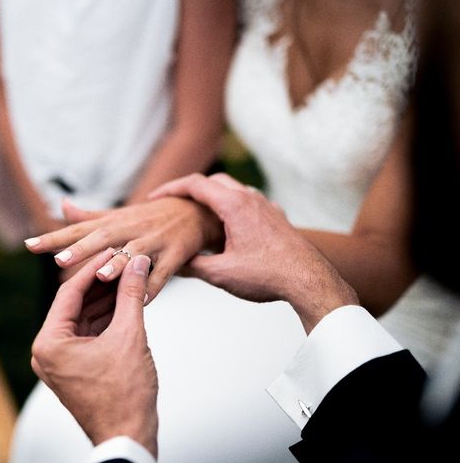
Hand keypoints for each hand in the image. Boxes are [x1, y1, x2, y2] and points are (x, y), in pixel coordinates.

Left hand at [25, 196, 222, 302]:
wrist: (198, 212)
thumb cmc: (151, 218)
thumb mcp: (120, 215)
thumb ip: (89, 217)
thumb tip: (61, 205)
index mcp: (114, 223)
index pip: (79, 229)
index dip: (54, 237)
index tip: (29, 245)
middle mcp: (131, 230)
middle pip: (102, 238)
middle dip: (81, 249)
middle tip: (60, 260)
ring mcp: (154, 241)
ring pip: (133, 254)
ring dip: (117, 265)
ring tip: (101, 275)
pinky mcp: (176, 255)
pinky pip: (163, 274)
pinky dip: (153, 286)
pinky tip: (143, 300)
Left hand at [31, 250, 158, 457]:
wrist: (128, 437)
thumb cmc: (124, 395)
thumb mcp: (129, 336)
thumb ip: (131, 295)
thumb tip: (136, 263)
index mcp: (50, 342)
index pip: (70, 291)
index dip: (94, 268)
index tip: (112, 249)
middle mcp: (48, 351)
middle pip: (75, 303)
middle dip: (101, 282)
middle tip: (122, 261)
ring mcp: (60, 361)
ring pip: (83, 317)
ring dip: (105, 299)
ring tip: (127, 276)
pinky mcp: (74, 367)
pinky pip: (88, 333)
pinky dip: (106, 318)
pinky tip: (125, 302)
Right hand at [152, 173, 359, 332]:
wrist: (309, 280)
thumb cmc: (267, 275)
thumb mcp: (221, 274)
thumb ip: (193, 266)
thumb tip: (174, 264)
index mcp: (234, 205)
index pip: (195, 184)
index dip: (170, 188)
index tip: (154, 197)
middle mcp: (251, 198)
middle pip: (214, 182)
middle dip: (190, 190)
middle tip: (173, 203)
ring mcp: (266, 205)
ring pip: (233, 190)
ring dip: (213, 198)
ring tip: (198, 215)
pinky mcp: (276, 216)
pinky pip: (248, 202)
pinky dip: (231, 207)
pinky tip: (227, 227)